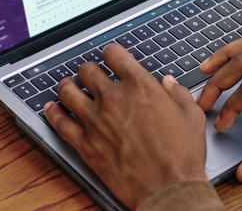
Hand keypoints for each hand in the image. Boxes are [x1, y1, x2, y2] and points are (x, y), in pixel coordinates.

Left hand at [44, 43, 207, 209]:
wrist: (168, 187)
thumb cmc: (182, 154)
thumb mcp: (190, 115)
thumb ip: (178, 94)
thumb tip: (169, 83)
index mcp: (140, 86)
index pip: (113, 53)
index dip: (111, 53)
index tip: (111, 57)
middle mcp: (114, 98)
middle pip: (88, 70)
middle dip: (90, 69)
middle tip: (91, 74)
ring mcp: (96, 121)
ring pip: (68, 92)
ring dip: (67, 86)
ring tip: (68, 85)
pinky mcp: (85, 144)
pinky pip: (60, 123)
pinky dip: (53, 113)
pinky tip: (51, 108)